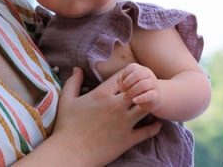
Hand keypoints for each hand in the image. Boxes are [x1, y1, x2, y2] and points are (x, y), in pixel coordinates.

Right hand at [47, 67, 161, 165]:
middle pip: (138, 89)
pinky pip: (148, 131)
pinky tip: (156, 124)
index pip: (123, 76)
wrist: (69, 153)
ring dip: (149, 104)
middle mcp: (116, 106)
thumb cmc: (66, 127)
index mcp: (102, 94)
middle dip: (141, 87)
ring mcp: (124, 123)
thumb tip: (77, 68)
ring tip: (150, 105)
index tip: (128, 80)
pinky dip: (154, 127)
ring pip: (146, 107)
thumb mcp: (66, 100)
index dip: (128, 76)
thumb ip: (73, 82)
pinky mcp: (128, 139)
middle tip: (142, 90)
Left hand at [118, 63, 160, 112]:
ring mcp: (153, 84)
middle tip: (121, 90)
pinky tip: (134, 101)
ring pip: (142, 85)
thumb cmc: (139, 89)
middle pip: (137, 74)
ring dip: (131, 92)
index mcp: (142, 70)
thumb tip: (119, 81)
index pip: (132, 67)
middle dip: (127, 82)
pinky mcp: (156, 95)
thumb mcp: (131, 83)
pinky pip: (149, 95)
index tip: (120, 84)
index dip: (124, 74)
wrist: (156, 98)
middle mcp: (149, 75)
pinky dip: (140, 98)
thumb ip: (123, 80)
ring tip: (125, 98)